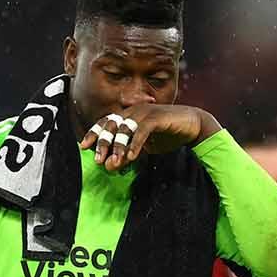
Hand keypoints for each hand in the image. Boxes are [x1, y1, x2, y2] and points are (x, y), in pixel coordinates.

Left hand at [79, 104, 219, 172]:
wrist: (192, 126)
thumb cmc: (167, 135)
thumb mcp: (143, 148)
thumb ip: (126, 155)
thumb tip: (109, 166)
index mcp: (128, 115)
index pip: (106, 122)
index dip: (94, 133)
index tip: (83, 146)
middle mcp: (133, 111)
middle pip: (112, 125)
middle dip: (103, 143)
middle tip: (98, 160)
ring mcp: (144, 112)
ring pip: (125, 128)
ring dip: (118, 147)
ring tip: (114, 162)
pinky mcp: (156, 117)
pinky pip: (142, 131)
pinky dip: (135, 144)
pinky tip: (132, 157)